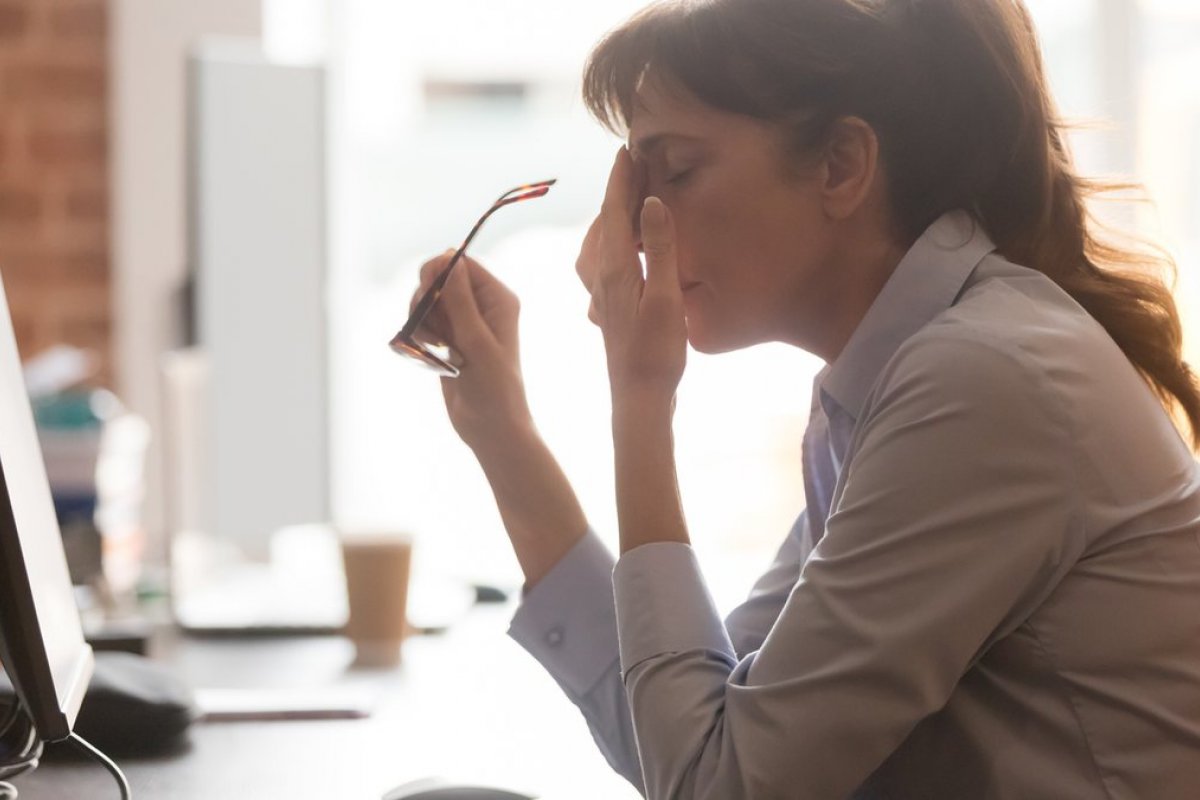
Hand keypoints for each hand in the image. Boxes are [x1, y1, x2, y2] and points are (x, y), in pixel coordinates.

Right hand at [409, 252, 532, 449]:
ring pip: (427, 302)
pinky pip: (423, 323)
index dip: (439, 271)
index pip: (462, 264)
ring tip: (434, 347)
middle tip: (429, 325)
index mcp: (498, 299)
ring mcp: (463, 323)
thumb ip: (461, 301)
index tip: (427, 293)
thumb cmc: (494, 389)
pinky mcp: (448, 340)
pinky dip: (419, 335)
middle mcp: (481, 306)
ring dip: (422, 320)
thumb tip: (449, 259)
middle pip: (439, 279)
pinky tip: (429, 354)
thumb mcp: (477, 342)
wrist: (490, 428)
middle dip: (426, 298)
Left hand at [576, 147, 686, 403]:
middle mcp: (601, 277)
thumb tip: (651, 201)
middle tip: (634, 165)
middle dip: (618, 191)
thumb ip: (660, 248)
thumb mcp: (665, 298)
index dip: (621, 178)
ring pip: (599, 242)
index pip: (615, 211)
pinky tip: (622, 248)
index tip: (627, 149)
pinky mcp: (607, 307)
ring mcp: (602, 293)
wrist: (638, 397)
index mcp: (614, 268)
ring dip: (613, 216)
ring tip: (629, 198)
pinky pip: (602, 261)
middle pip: (605, 222)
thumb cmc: (656, 354)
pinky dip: (611, 241)